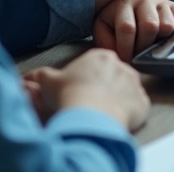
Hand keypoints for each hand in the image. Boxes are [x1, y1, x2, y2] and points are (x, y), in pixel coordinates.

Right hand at [27, 48, 150, 130]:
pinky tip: (114, 118)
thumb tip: (30, 77)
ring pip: (127, 91)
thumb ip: (41, 76)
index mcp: (101, 56)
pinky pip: (137, 107)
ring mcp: (136, 84)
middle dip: (104, 88)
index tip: (82, 89)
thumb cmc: (70, 95)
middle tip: (91, 102)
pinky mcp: (143, 102)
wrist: (89, 115)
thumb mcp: (49, 82)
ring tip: (101, 111)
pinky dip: (128, 113)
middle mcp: (123, 66)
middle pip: (114, 77)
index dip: (89, 78)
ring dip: (117, 100)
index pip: (98, 64)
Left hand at [93, 0, 173, 61]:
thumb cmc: (117, 18)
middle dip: (144, 47)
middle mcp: (144, 0)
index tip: (125, 59)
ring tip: (151, 45)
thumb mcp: (103, 26)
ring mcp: (162, 2)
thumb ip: (105, 42)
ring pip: (168, 26)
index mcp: (124, 4)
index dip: (126, 48)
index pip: (127, 28)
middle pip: (150, 26)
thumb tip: (119, 57)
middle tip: (139, 55)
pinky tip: (163, 38)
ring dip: (160, 41)